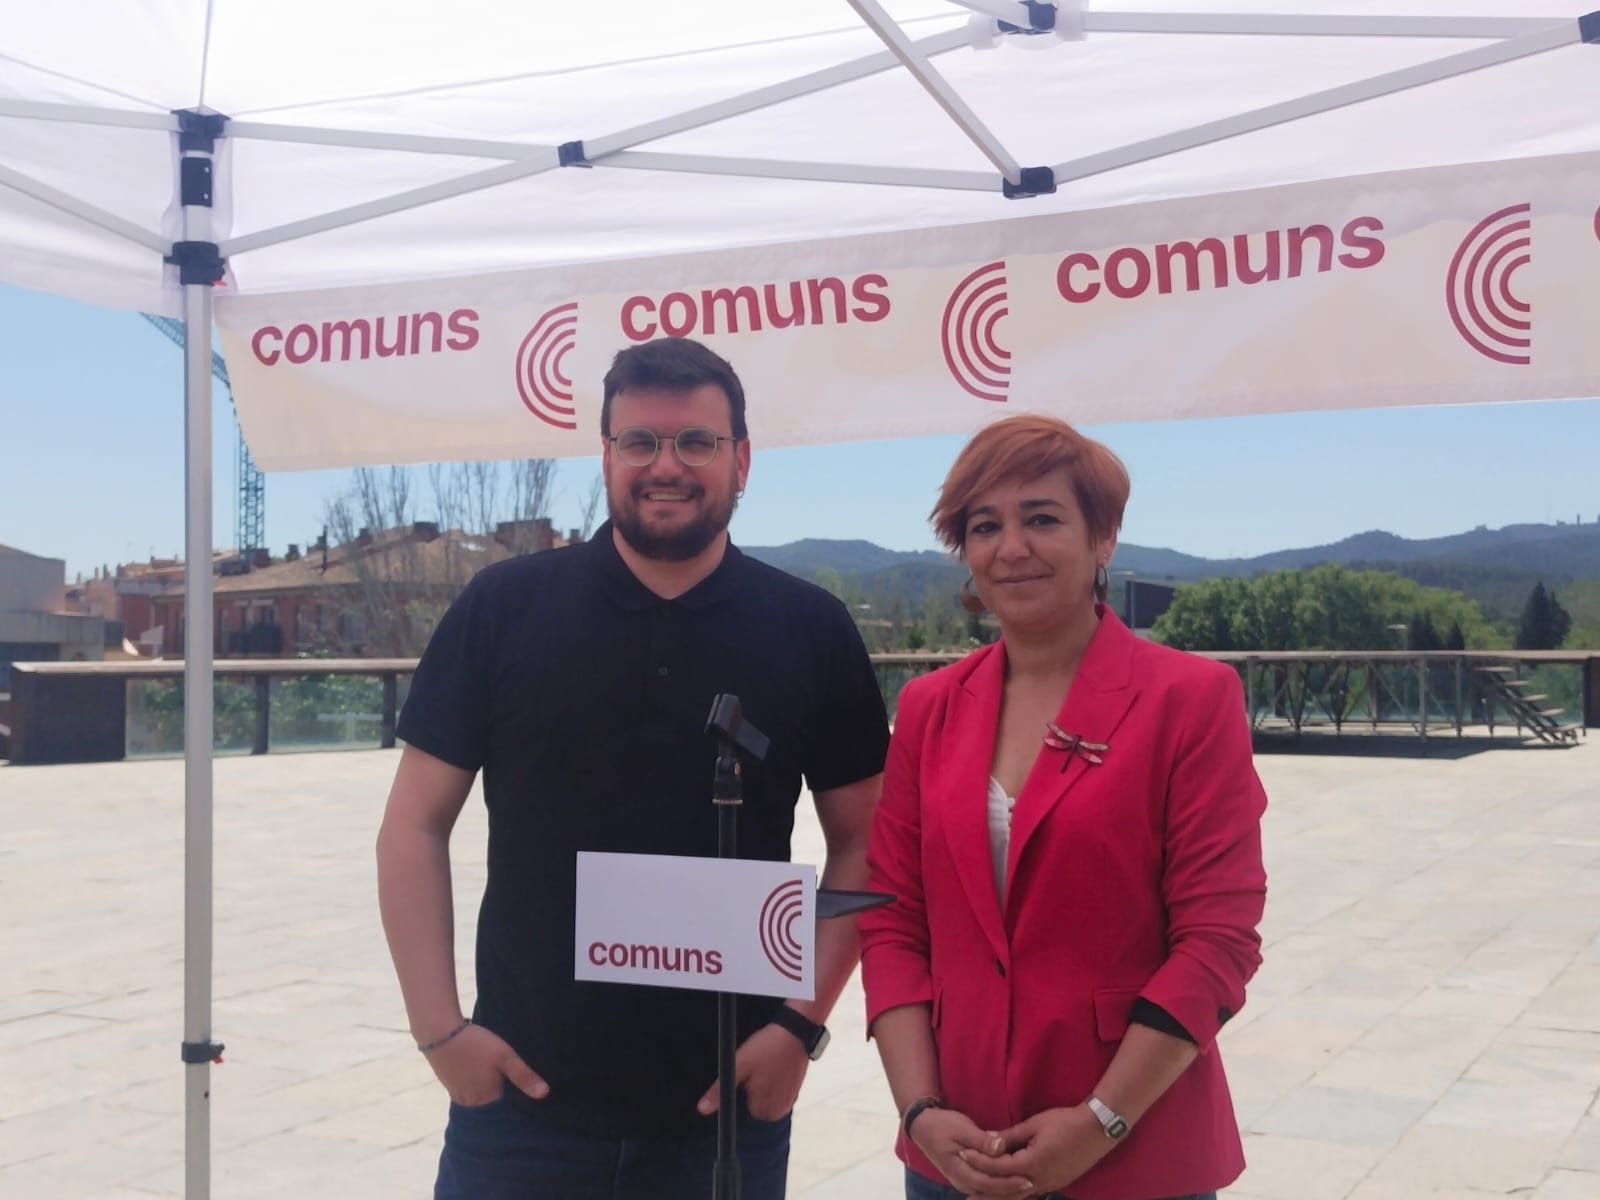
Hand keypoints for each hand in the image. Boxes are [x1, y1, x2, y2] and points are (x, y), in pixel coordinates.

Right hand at [424, 1022, 548, 1106]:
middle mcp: (473, 1103)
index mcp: (488, 1099)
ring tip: (493, 1074)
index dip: (516, 1095)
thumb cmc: (476, 1044)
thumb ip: (524, 1076)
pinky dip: (474, 1085)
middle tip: (508, 1076)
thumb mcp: (505, 1057)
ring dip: (486, 1090)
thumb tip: (545, 1094)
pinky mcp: (449, 1086)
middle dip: (502, 1093)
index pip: (508, 1104)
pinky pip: (467, 1092)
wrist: (440, 1034)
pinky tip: (479, 1073)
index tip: (523, 1085)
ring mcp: (459, 1095)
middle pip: (493, 1103)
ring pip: (479, 1097)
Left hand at [697, 1022, 809, 1120]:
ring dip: (762, 1087)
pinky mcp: (795, 1091)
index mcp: (764, 1110)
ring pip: (765, 1100)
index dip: (740, 1094)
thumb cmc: (766, 1048)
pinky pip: (777, 1093)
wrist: (795, 1031)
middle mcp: (779, 1112)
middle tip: (755, 1069)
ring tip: (765, 1067)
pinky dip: (773, 1083)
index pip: (742, 1112)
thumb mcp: (738, 1065)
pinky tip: (773, 1068)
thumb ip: (720, 1090)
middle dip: (750, 1091)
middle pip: (754, 1108)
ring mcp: (789, 1101)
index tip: (746, 1077)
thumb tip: (703, 1109)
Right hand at [908, 1107, 1033, 1197]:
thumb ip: (981, 1140)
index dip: (1008, 1184)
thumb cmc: (942, 1125)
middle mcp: (961, 1181)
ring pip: (987, 1191)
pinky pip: (984, 1186)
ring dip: (1006, 1189)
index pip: (987, 1183)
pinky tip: (1012, 1182)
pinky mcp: (966, 1177)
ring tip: (1027, 1185)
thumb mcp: (961, 1128)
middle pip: (990, 1191)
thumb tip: (1001, 1147)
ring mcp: (962, 1181)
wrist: (923, 1127)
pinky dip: (998, 1185)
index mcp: (959, 1170)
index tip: (1027, 1179)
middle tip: (1033, 1183)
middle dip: (1011, 1190)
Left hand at [962, 1105, 1113, 1197]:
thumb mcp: (1034, 1124)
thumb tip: (988, 1140)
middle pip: (1006, 1190)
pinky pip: (1031, 1194)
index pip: (997, 1167)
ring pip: (1019, 1196)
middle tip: (965, 1194)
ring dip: (1000, 1198)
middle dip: (985, 1192)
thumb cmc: (1065, 1122)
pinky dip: (1017, 1196)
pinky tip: (1009, 1196)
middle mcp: (1039, 1180)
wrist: (1097, 1130)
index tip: (962, 1155)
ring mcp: (1050, 1184)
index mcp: (1031, 1164)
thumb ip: (1010, 1136)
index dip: (978, 1161)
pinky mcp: (1056, 1184)